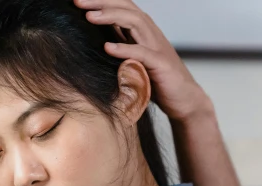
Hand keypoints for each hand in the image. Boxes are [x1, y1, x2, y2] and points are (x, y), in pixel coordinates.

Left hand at [74, 0, 213, 121]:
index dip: (101, 1)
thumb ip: (120, 47)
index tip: (77, 1)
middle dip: (101, 2)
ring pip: (135, 21)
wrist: (184, 100)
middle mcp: (150, 33)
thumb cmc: (156, 81)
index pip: (121, 7)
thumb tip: (96, 40)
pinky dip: (124, 48)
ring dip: (110, 17)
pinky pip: (142, 52)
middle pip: (125, 8)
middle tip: (77, 1)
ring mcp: (157, 47)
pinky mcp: (161, 64)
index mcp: (142, 31)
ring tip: (89, 17)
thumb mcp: (133, 60)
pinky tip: (107, 47)